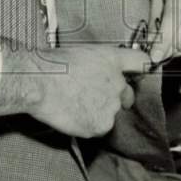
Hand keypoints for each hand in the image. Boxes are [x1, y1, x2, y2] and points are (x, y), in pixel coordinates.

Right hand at [0, 44, 153, 138]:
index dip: (142, 68)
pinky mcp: (101, 125)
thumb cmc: (51, 65)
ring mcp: (111, 106)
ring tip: (74, 103)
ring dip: (98, 111)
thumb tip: (99, 73)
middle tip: (89, 95)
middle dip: (113, 97)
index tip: (142, 72)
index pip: (141, 62)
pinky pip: (98, 127)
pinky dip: (88, 124)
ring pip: (111, 113)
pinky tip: (72, 114)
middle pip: (126, 94)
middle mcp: (117, 83)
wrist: (38, 82)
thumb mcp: (81, 53)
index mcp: (112, 60)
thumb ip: (99, 64)